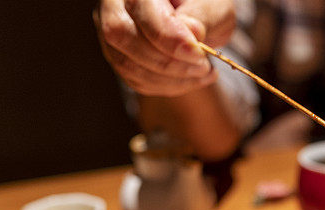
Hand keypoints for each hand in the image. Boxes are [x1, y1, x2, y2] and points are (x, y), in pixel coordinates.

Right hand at [95, 0, 235, 96]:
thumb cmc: (205, 7)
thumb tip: (191, 34)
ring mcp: (113, 33)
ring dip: (171, 78)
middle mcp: (116, 5)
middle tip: (203, 65)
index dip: (168, 37)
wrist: (200, 20)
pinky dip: (168, 86)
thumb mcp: (212, 5)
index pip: (140, 10)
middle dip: (167, 61)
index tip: (197, 53)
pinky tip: (193, 79)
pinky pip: (136, 81)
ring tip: (204, 72)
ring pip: (127, 64)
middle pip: (122, 35)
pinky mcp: (120, 58)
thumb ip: (200, 16)